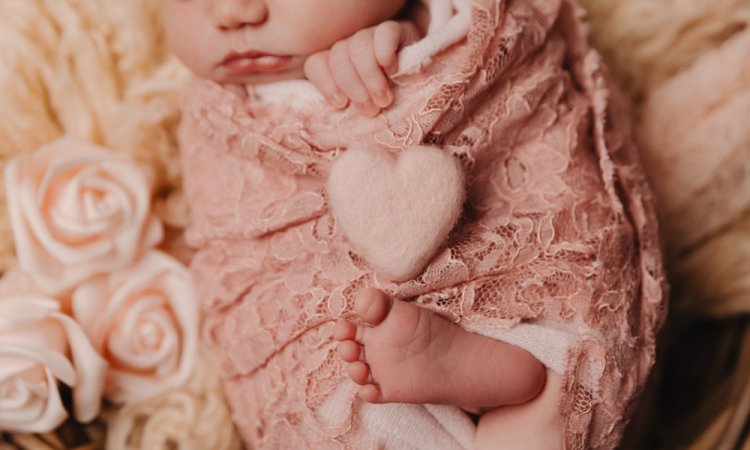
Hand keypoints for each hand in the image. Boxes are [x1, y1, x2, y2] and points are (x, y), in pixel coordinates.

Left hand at [304, 21, 419, 116]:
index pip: (316, 64)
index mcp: (335, 64)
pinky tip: (391, 70)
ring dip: (370, 77)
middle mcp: (349, 46)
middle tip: (371, 110)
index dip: (325, 84)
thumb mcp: (364, 104)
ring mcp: (370, 35)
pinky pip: (384, 33)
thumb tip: (342, 117)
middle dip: (354, 87)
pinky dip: (385, 52)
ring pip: (359, 47)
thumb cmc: (386, 97)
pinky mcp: (394, 30)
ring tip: (384, 99)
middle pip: (339, 58)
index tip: (341, 103)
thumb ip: (349, 108)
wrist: (418, 75)